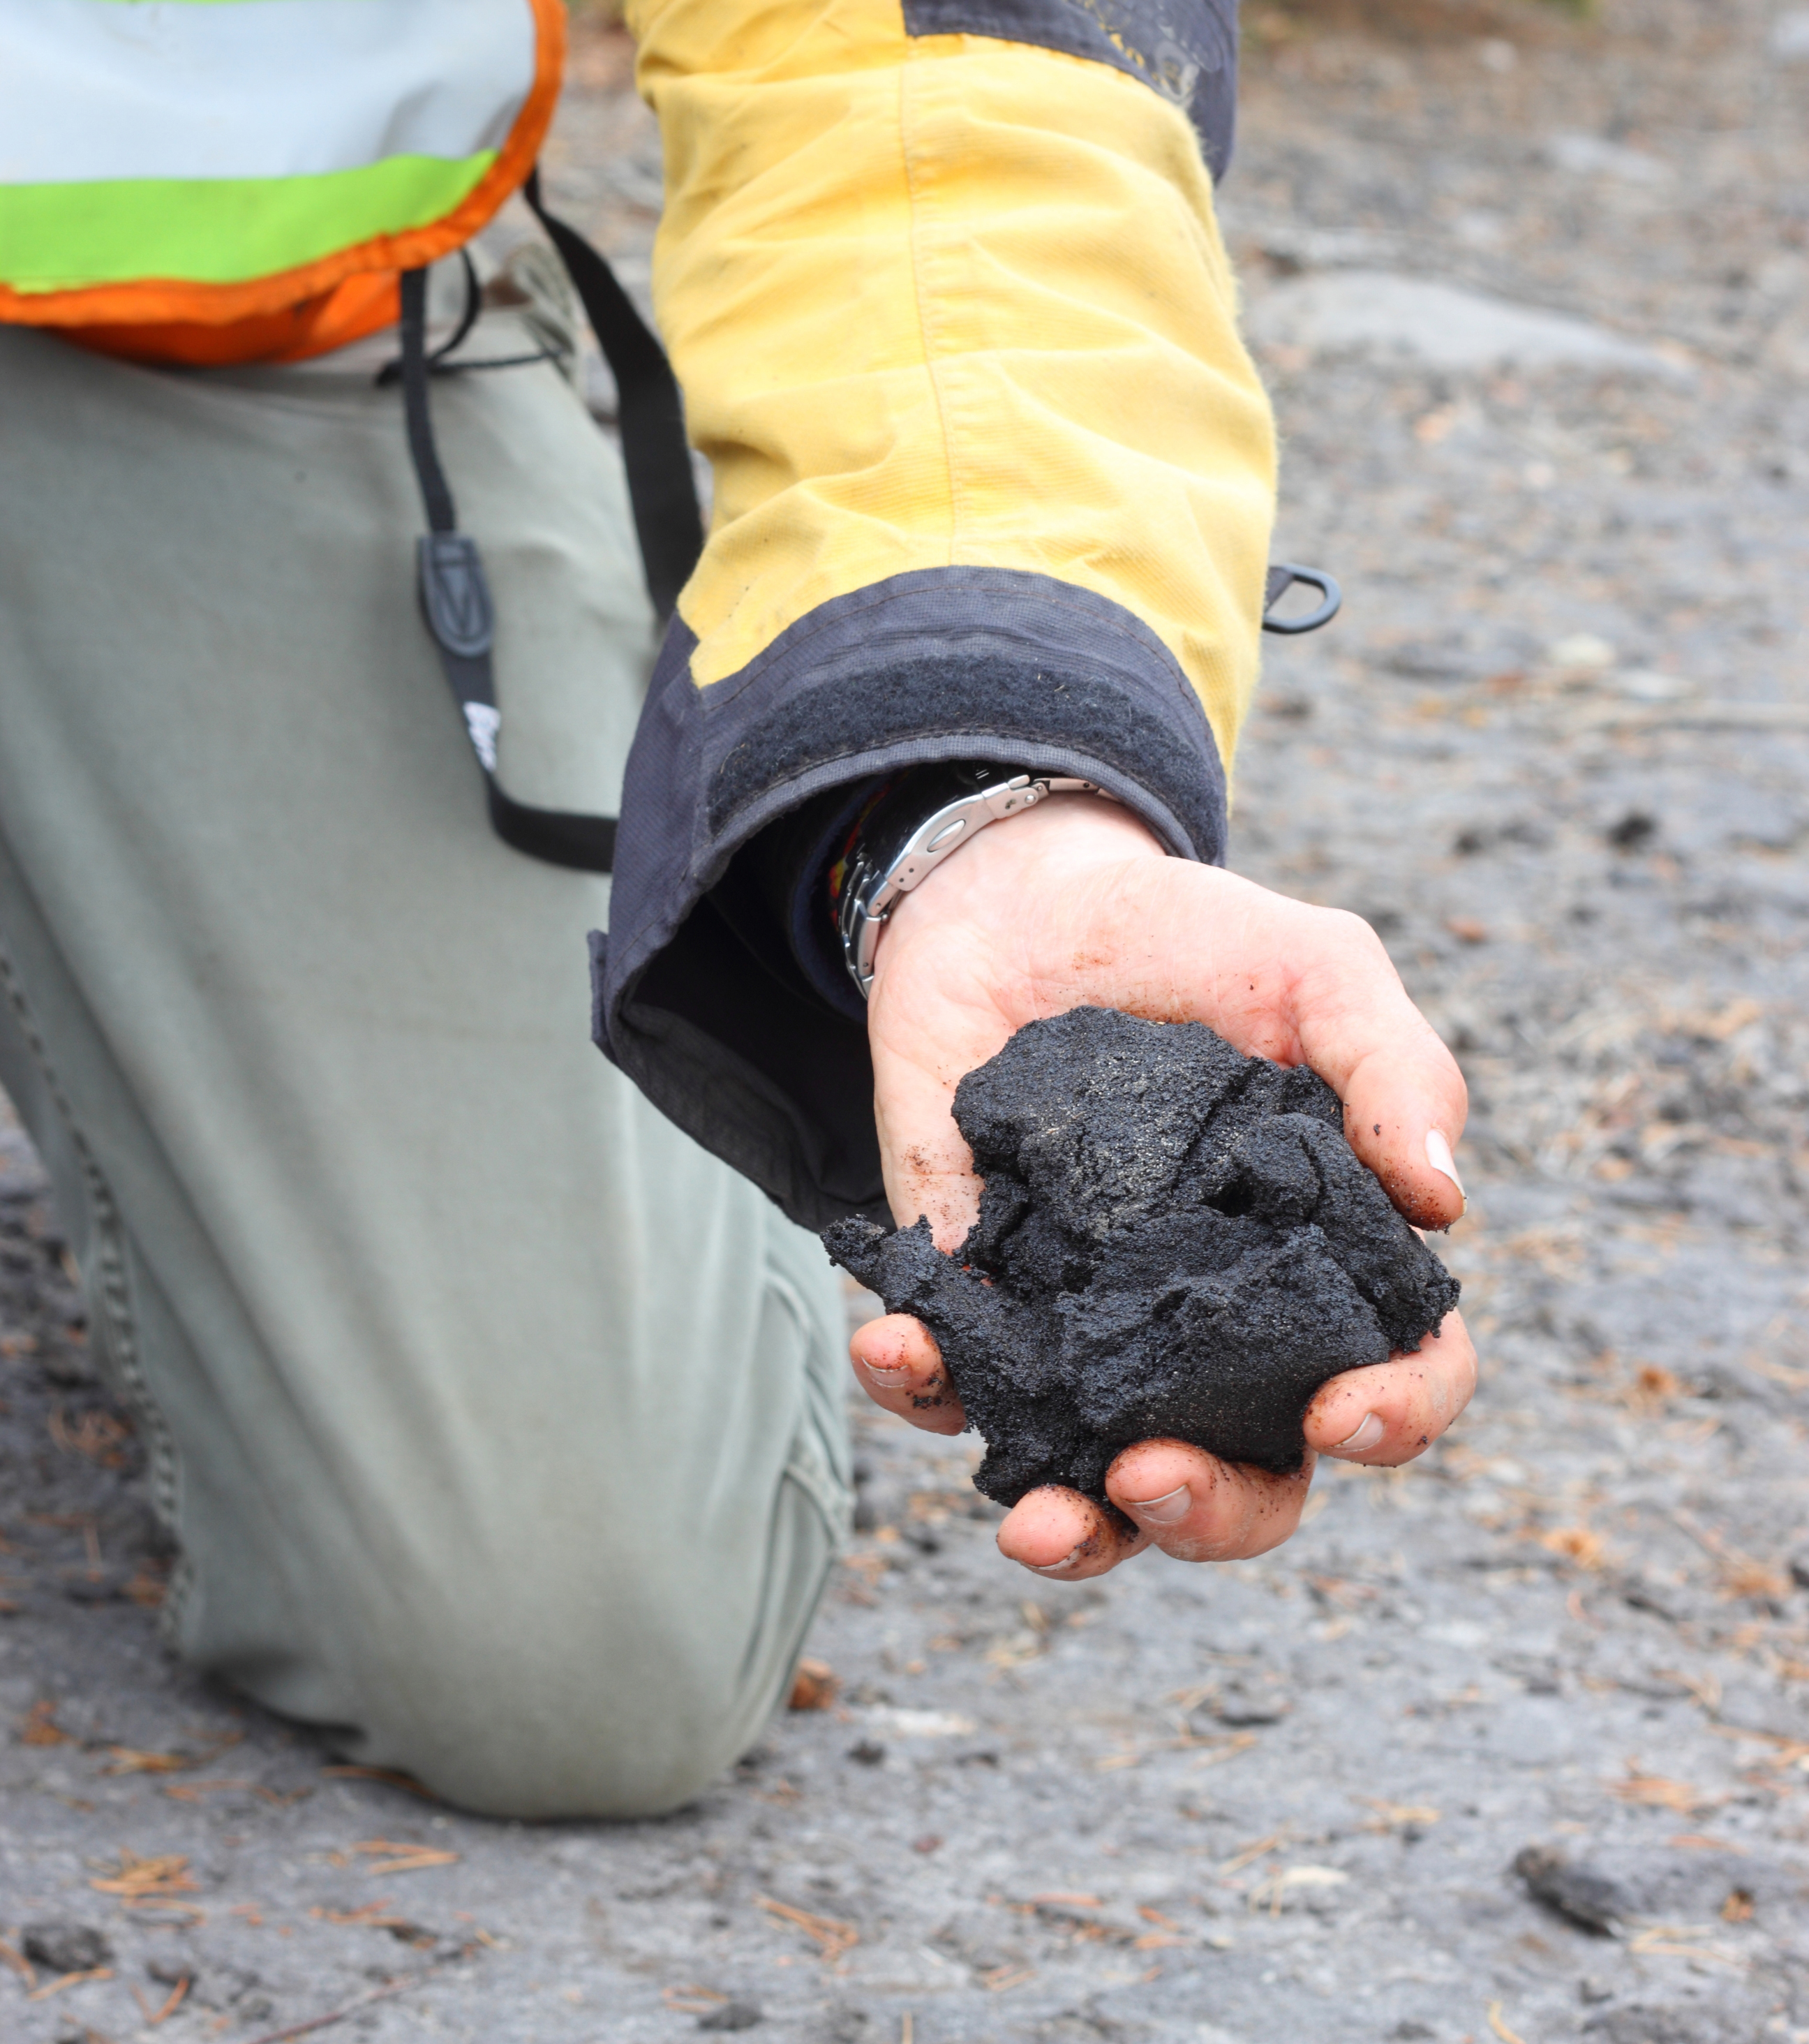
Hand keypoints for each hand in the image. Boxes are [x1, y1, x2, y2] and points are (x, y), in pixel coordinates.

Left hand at [848, 793, 1475, 1578]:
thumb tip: (1446, 1202)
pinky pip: (953, 1381)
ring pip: (1095, 1483)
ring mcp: (1090, 1324)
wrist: (1020, 900)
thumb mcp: (1314, 970)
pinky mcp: (977, 1296)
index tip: (1341, 1412)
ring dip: (1067, 1527)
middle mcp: (1211, 1324)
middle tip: (1151, 1479)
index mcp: (1318, 1263)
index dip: (1393, 1419)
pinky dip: (923, 1387)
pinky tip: (899, 1345)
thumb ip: (1395, 1067)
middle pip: (1246, 1478)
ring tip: (1027, 1516)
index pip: (1394, 1377)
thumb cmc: (1193, 939)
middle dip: (1209, 1513)